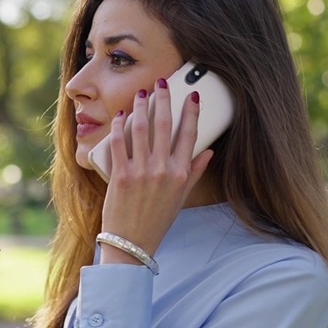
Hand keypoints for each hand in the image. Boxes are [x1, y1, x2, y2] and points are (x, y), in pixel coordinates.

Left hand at [100, 80, 214, 261]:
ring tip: (141, 94)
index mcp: (181, 174)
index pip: (190, 134)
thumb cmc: (156, 220)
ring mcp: (141, 172)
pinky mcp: (120, 176)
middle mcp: (163, 170)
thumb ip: (194, 172)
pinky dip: (119, 126)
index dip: (191, 112)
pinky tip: (120, 115)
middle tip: (161, 83)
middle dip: (164, 99)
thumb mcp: (180, 197)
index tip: (191, 95)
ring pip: (141, 128)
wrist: (131, 244)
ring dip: (141, 107)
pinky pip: (119, 143)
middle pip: (165, 125)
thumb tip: (209, 152)